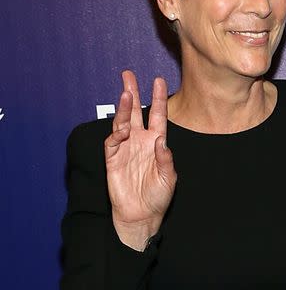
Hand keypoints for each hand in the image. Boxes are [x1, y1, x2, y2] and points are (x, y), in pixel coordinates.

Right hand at [104, 70, 176, 249]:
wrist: (142, 215)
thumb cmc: (158, 195)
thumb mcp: (169, 177)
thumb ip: (165, 159)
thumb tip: (161, 141)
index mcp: (156, 142)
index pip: (158, 115)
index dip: (158, 98)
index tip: (158, 80)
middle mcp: (140, 141)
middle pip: (135, 111)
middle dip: (131, 92)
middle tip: (128, 75)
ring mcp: (126, 148)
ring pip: (122, 122)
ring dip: (123, 108)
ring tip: (125, 94)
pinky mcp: (113, 159)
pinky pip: (112, 142)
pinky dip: (116, 133)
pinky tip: (122, 127)